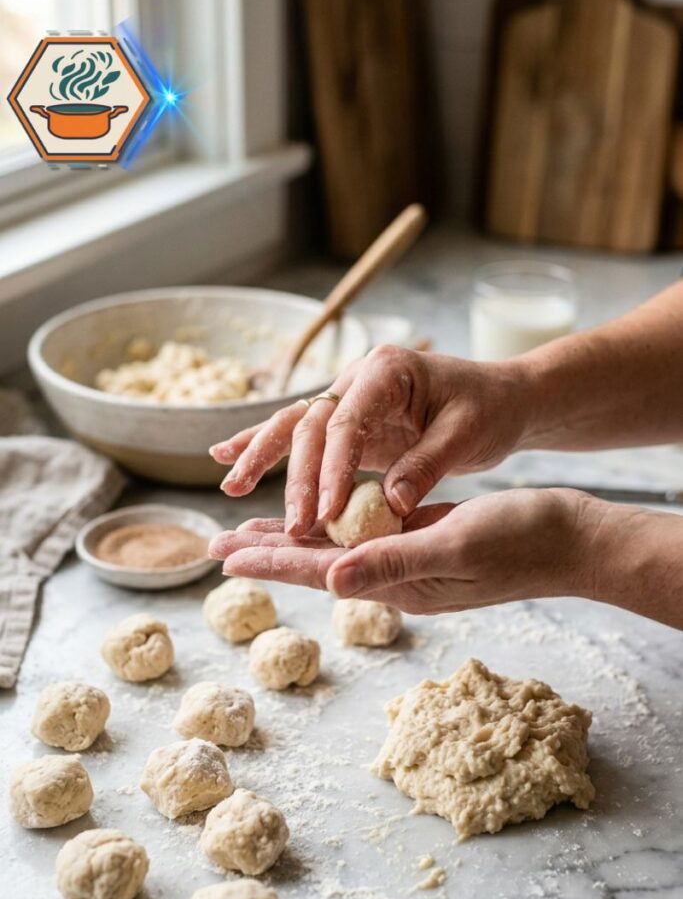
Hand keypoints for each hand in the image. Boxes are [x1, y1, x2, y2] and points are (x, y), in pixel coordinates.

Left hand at [208, 489, 599, 613]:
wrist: (569, 539)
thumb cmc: (521, 541)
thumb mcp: (456, 546)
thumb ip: (394, 563)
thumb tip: (333, 581)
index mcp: (398, 582)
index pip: (320, 571)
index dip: (269, 560)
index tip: (221, 554)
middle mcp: (397, 576)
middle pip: (317, 564)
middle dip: (266, 552)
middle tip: (214, 544)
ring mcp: (410, 560)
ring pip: (337, 547)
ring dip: (294, 538)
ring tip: (251, 530)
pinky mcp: (425, 538)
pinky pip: (367, 532)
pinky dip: (336, 521)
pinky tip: (321, 511)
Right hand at [210, 345, 529, 535]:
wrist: (500, 396)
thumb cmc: (489, 410)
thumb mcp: (468, 435)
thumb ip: (427, 465)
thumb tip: (390, 505)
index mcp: (388, 371)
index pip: (346, 422)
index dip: (331, 469)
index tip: (325, 514)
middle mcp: (359, 378)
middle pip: (311, 425)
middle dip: (295, 476)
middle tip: (291, 527)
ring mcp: (348, 397)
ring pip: (294, 425)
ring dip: (260, 455)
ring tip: (230, 486)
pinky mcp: (348, 421)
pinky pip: (301, 433)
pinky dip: (264, 443)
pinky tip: (226, 455)